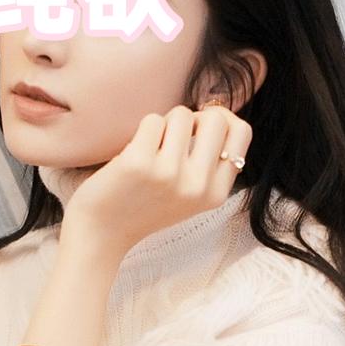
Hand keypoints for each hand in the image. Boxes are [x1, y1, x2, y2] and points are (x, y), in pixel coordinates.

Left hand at [61, 103, 252, 259]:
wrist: (102, 232)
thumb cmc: (145, 204)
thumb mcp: (191, 194)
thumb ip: (210, 162)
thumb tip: (218, 112)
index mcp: (216, 193)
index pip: (242, 131)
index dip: (222, 119)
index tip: (201, 128)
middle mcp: (197, 185)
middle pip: (216, 118)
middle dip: (193, 118)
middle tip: (173, 136)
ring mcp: (169, 174)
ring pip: (182, 114)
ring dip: (164, 124)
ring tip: (151, 148)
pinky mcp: (139, 163)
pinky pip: (152, 120)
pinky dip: (142, 130)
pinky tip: (133, 154)